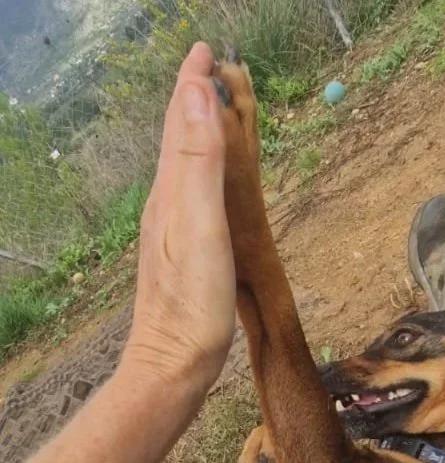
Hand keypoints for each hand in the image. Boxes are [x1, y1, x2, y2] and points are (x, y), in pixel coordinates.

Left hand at [124, 43, 235, 394]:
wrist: (174, 361)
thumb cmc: (192, 303)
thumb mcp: (201, 227)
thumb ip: (199, 163)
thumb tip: (197, 95)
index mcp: (171, 193)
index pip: (181, 123)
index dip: (192, 84)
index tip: (206, 50)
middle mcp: (166, 204)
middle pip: (178, 138)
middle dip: (192, 99)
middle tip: (210, 68)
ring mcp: (172, 229)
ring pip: (183, 164)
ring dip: (195, 130)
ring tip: (210, 110)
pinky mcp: (182, 251)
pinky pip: (191, 192)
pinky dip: (201, 168)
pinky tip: (207, 179)